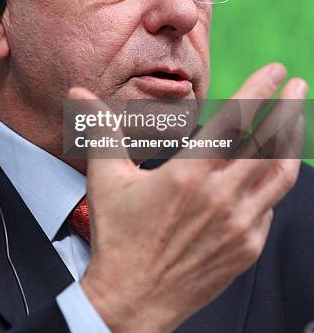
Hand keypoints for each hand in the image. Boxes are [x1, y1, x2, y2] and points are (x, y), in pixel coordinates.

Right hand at [71, 63, 306, 332]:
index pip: (235, 121)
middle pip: (268, 142)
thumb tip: (79, 94)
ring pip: (280, 174)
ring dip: (291, 142)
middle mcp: (221, 196)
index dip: (259, 90)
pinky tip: (268, 174)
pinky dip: (272, 185)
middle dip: (288, 107)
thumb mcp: (106, 178)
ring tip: (296, 121)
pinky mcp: (247, 248)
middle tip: (298, 86)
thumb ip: (101, 130)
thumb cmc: (118, 237)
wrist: (133, 301)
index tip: (276, 70)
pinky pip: (270, 208)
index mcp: (189, 173)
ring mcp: (239, 224)